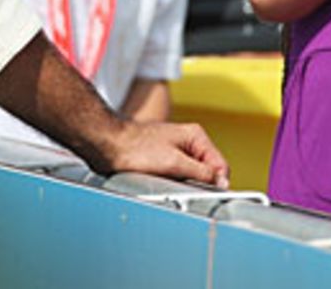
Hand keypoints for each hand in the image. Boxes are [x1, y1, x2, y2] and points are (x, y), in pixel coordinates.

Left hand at [101, 119, 230, 189]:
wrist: (108, 145)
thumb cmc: (136, 149)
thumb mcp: (175, 162)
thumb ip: (202, 172)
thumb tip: (222, 182)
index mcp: (195, 136)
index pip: (221, 166)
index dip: (216, 184)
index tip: (205, 194)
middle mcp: (188, 142)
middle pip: (208, 172)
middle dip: (198, 184)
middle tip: (181, 188)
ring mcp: (176, 151)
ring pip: (193, 177)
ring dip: (184, 185)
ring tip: (167, 183)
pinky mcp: (164, 161)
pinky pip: (178, 178)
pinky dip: (173, 184)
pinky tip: (160, 183)